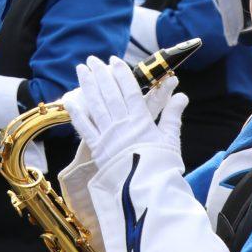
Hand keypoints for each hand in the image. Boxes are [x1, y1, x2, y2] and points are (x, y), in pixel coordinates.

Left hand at [63, 56, 188, 168]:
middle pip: (109, 93)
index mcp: (141, 121)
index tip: (114, 60)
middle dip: (100, 74)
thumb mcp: (171, 140)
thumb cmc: (162, 167)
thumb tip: (181, 95)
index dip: (121, 74)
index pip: (129, 91)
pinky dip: (76, 112)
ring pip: (94, 104)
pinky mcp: (96, 148)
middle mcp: (121, 125)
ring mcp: (107, 135)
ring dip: (87, 85)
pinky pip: (83, 127)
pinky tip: (70, 98)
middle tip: (93, 60)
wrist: (148, 191)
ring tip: (82, 69)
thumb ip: (173, 115)